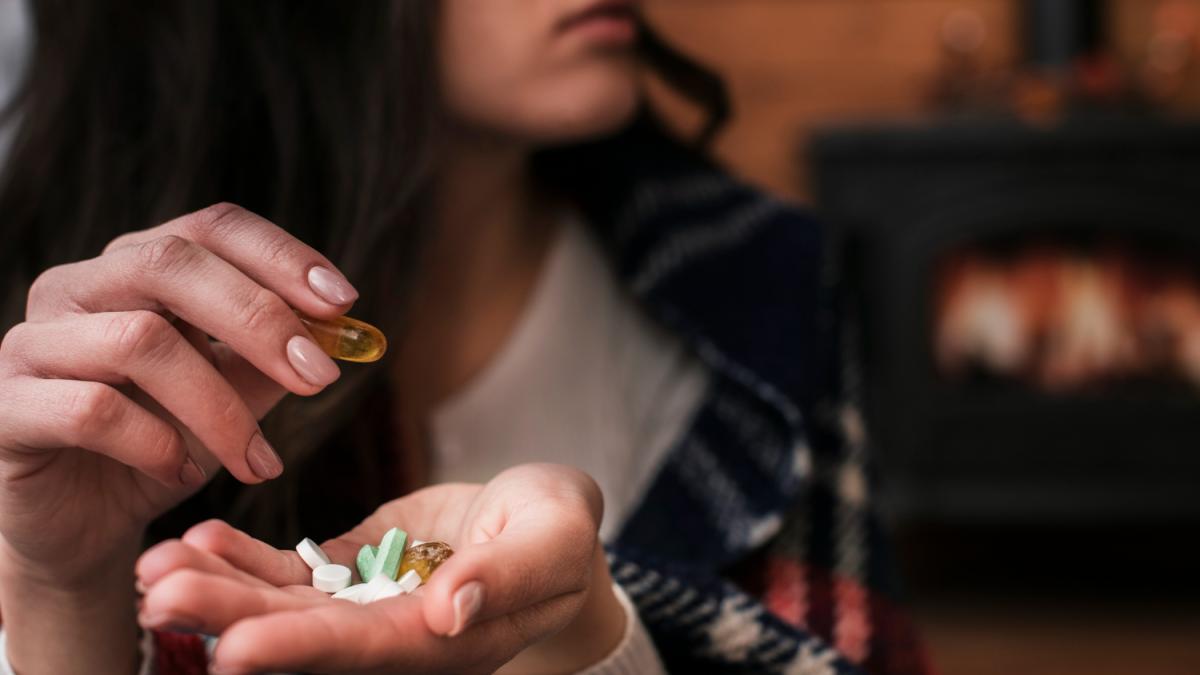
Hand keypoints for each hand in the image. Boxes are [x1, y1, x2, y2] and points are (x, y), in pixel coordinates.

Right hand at [0, 203, 353, 586]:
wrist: (82, 523)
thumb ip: (276, 357)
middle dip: (260, 319)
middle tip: (320, 378)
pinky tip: (182, 471)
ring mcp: (33, 342)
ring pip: (139, 340)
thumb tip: (341, 329)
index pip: (210, 228)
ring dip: (219, 406)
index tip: (343, 303)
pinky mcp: (6, 406)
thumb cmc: (160, 445)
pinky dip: (154, 442)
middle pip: (172, 264)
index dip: (280, 256)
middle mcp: (77, 288)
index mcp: (135, 268)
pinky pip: (91, 409)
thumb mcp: (233, 396)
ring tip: (258, 461)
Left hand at [136, 464, 623, 674]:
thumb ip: (504, 577)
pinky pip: (291, 571)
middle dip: (231, 617)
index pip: (369, 651)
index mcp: (449, 641)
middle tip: (161, 594)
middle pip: (306, 637)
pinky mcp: (353, 572)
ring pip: (285, 605)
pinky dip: (244, 557)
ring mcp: (368, 606)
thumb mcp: (553, 540)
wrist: (543, 518)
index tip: (236, 646)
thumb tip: (448, 613)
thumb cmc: (561, 529)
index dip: (303, 650)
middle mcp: (397, 636)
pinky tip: (200, 537)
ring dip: (220, 588)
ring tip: (158, 566)